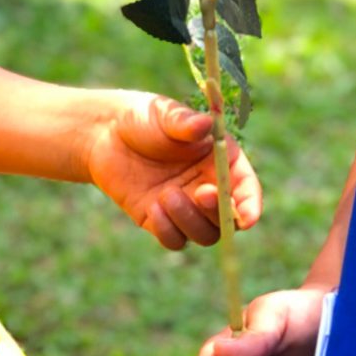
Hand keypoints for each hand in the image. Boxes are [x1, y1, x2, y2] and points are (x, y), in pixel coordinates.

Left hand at [84, 91, 262, 250]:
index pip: (245, 188)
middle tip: (200, 193)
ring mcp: (185, 207)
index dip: (250, 205)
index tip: (247, 218)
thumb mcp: (165, 114)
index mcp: (221, 161)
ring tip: (165, 194)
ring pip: (204, 234)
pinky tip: (152, 207)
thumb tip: (204, 125)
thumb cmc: (144, 118)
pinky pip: (175, 240)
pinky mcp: (160, 221)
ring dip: (189, 220)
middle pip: (228, 219)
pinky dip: (167, 230)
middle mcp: (208, 187)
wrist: (105, 133)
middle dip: (218, 211)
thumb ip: (184, 123)